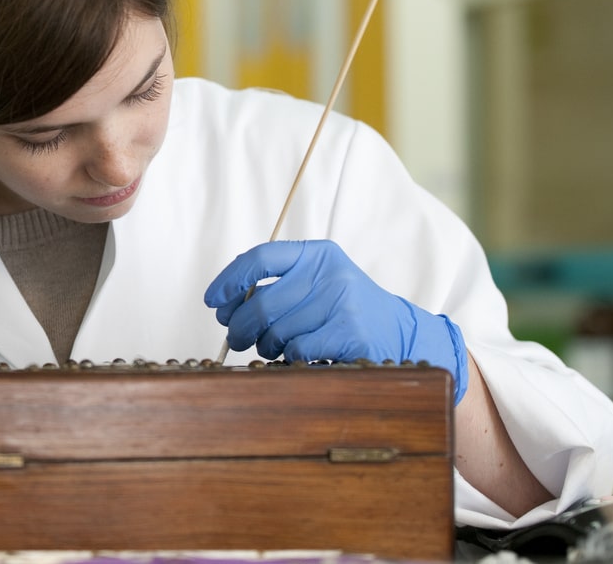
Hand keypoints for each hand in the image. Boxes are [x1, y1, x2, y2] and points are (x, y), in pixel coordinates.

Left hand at [205, 240, 468, 403]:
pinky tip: (297, 356)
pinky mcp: (350, 333)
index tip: (213, 302)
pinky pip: (297, 350)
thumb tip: (227, 306)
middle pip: (261, 302)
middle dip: (240, 326)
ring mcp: (342, 302)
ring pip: (276, 331)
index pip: (260, 258)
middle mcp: (330, 273)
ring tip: (272, 348)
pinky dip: (289, 358)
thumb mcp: (317, 283)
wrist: (399, 333)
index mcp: (317, 253)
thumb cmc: (344, 310)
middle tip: (236, 339)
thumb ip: (278, 286)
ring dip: (265, 346)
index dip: (229, 280)